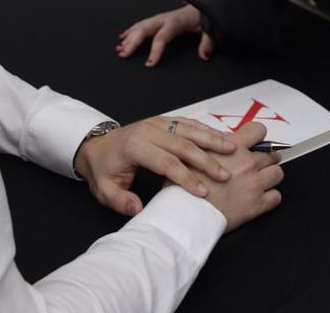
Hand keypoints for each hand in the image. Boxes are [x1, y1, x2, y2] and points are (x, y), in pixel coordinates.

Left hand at [74, 116, 238, 215]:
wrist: (96, 145)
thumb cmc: (103, 169)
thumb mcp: (104, 190)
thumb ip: (120, 201)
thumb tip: (138, 209)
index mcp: (135, 147)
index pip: (166, 162)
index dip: (186, 178)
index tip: (203, 192)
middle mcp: (149, 130)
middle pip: (183, 144)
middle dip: (206, 160)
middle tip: (225, 175)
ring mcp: (158, 122)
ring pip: (190, 129)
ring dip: (213, 139)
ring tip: (234, 149)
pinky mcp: (164, 120)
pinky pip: (189, 123)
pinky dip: (207, 130)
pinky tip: (222, 137)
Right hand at [116, 3, 213, 66]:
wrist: (203, 4)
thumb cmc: (204, 16)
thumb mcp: (209, 29)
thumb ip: (207, 42)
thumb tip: (204, 56)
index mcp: (176, 22)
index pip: (162, 37)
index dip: (155, 50)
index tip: (149, 63)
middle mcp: (165, 18)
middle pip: (145, 29)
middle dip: (132, 42)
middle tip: (123, 54)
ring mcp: (160, 18)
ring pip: (140, 26)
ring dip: (129, 37)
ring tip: (119, 48)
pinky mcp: (159, 19)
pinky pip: (142, 24)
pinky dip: (131, 30)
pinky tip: (123, 37)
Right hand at [185, 122, 283, 232]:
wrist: (188, 212)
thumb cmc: (187, 185)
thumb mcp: (197, 153)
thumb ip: (214, 144)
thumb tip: (224, 139)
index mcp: (234, 147)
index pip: (259, 131)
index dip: (258, 136)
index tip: (256, 142)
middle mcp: (248, 163)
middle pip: (271, 154)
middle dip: (266, 158)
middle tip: (255, 165)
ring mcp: (254, 184)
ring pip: (277, 173)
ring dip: (270, 176)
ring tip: (259, 180)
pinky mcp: (257, 205)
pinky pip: (276, 197)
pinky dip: (270, 197)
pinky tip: (259, 197)